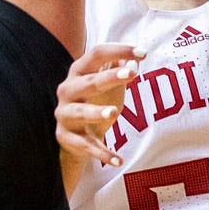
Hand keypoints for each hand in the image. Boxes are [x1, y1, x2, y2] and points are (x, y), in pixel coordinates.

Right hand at [55, 44, 141, 168]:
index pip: (96, 54)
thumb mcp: (108, 84)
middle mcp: (68, 90)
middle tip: (132, 74)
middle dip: (109, 77)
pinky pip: (85, 145)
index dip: (119, 50)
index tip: (143, 52)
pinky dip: (102, 152)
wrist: (73, 135)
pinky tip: (118, 159)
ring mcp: (64, 114)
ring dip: (96, 112)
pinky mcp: (65, 137)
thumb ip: (120, 69)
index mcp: (79, 71)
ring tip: (114, 113)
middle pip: (88, 82)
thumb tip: (135, 59)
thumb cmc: (94, 101)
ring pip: (80, 113)